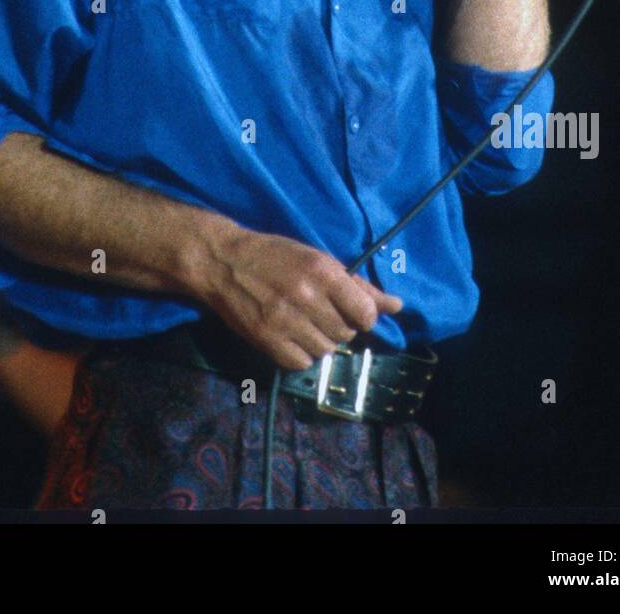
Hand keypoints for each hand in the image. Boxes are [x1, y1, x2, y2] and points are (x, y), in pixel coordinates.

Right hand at [197, 224, 402, 370]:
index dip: (363, 316)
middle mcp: (307, 297)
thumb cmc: (275, 256)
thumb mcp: (317, 259)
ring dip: (320, 340)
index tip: (352, 311)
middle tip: (321, 312)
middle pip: (346, 333)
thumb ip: (357, 285)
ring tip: (304, 323)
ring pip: (325, 350)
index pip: (365, 312)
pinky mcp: (267, 340)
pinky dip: (300, 353)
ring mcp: (285, 321)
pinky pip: (301, 363)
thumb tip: (397, 306)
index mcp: (323, 272)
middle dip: (340, 326)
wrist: (223, 262)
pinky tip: (290, 335)